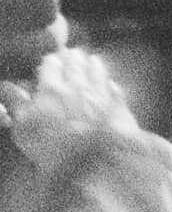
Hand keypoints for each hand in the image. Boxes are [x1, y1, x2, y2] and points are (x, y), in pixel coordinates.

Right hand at [4, 45, 133, 148]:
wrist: (96, 160)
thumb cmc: (52, 144)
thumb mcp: (23, 125)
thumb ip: (16, 103)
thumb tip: (6, 86)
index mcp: (52, 88)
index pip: (51, 65)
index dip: (50, 60)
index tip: (51, 57)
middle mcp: (79, 87)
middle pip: (77, 67)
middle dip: (74, 58)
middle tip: (74, 51)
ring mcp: (103, 97)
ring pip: (99, 75)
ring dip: (94, 66)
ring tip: (93, 59)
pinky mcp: (121, 110)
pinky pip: (116, 93)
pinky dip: (112, 86)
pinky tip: (113, 84)